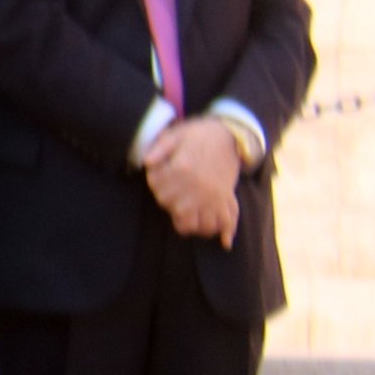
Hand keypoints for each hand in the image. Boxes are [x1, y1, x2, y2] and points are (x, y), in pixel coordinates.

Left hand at [143, 118, 244, 245]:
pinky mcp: (226, 198)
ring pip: (197, 223)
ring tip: (182, 216)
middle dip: (167, 202)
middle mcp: (198, 186)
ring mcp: (214, 194)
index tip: (157, 179)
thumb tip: (146, 162)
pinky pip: (227, 220)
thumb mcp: (176, 134)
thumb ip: (159, 148)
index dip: (154, 184)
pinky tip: (224, 241)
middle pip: (173, 208)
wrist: (229, 134)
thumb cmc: (198, 135)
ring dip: (188, 223)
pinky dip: (225, 232)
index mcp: (183, 168)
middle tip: (169, 193)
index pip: (157, 189)